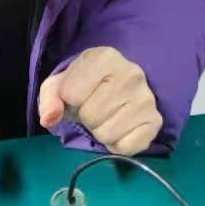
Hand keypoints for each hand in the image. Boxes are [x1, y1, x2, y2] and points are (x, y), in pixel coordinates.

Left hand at [38, 47, 162, 156]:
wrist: (121, 85)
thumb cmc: (87, 83)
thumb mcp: (62, 83)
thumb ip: (50, 98)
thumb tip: (49, 119)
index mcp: (105, 57)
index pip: (71, 94)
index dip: (69, 99)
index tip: (79, 93)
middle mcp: (131, 74)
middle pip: (90, 116)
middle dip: (86, 117)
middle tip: (95, 107)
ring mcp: (147, 99)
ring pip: (106, 134)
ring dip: (100, 132)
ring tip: (107, 116)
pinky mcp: (155, 122)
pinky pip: (125, 148)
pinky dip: (117, 145)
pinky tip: (121, 128)